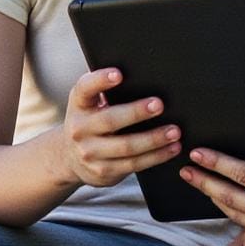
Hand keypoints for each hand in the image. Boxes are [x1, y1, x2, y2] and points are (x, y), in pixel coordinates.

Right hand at [57, 67, 182, 190]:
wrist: (70, 158)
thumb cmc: (90, 120)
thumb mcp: (89, 104)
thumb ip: (106, 91)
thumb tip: (143, 76)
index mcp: (79, 104)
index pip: (85, 88)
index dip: (101, 80)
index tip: (119, 74)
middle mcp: (80, 129)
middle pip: (110, 120)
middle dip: (136, 112)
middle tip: (159, 105)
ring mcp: (90, 153)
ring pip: (126, 147)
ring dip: (153, 139)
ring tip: (174, 131)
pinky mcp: (103, 171)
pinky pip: (133, 164)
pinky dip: (156, 156)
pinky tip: (171, 149)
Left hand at [183, 84, 244, 245]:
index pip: (243, 176)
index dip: (217, 163)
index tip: (197, 152)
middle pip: (231, 199)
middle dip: (204, 182)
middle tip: (182, 168)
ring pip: (237, 216)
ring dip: (215, 198)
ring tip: (196, 182)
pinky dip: (233, 213)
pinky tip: (223, 201)